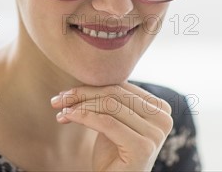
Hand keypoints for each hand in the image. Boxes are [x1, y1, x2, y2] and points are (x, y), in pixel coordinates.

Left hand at [50, 83, 172, 171]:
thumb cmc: (112, 153)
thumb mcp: (112, 119)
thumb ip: (109, 97)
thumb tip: (84, 68)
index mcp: (160, 107)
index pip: (120, 86)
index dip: (90, 86)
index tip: (65, 93)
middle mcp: (164, 118)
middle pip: (114, 93)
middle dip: (81, 94)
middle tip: (57, 100)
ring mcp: (156, 134)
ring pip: (109, 105)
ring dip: (79, 106)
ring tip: (60, 111)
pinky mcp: (143, 147)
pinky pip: (107, 123)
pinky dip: (83, 116)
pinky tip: (67, 117)